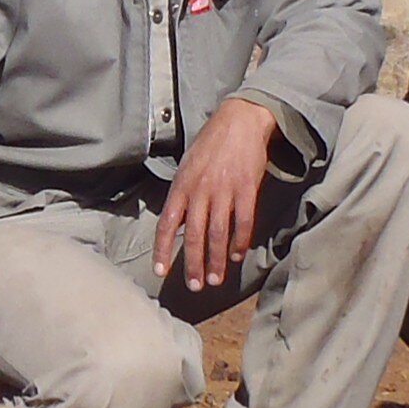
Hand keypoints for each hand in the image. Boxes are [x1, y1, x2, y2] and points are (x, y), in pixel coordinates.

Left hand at [157, 98, 279, 294]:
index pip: (167, 224)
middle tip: (194, 286)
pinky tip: (236, 256)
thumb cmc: (210, 146)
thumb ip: (182, 197)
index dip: (163, 250)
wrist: (239, 121)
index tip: (161, 272)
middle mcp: (200, 191)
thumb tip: (176, 227)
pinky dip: (239, 242)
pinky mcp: (247, 189)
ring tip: (214, 280)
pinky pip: (243, 222)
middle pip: (193, 235)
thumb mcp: (187, 168)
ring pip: (217, 233)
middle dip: (192, 264)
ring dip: (215, 260)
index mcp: (181, 186)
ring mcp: (224, 190)